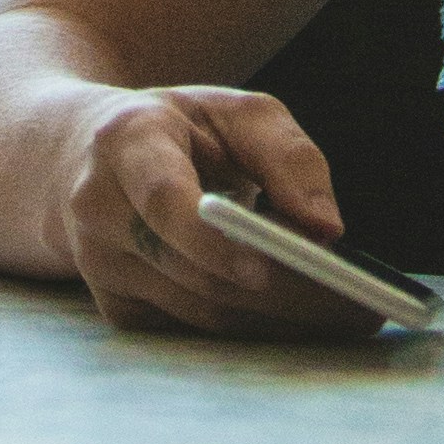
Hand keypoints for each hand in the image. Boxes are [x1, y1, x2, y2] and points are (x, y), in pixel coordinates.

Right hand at [51, 87, 377, 338]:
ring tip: (351, 315)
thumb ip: (287, 155)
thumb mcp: (234, 112)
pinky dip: (255, 330)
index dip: (213, 239)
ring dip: (280, 322)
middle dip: (283, 293)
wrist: (84, 156)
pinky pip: (196, 331)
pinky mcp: (118, 309)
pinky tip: (305, 323)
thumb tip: (328, 228)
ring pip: (202, 313)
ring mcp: (101, 268)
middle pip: (196, 272)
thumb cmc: (179, 129)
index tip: (270, 264)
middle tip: (359, 304)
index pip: (163, 200)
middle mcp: (101, 209)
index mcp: (125, 143)